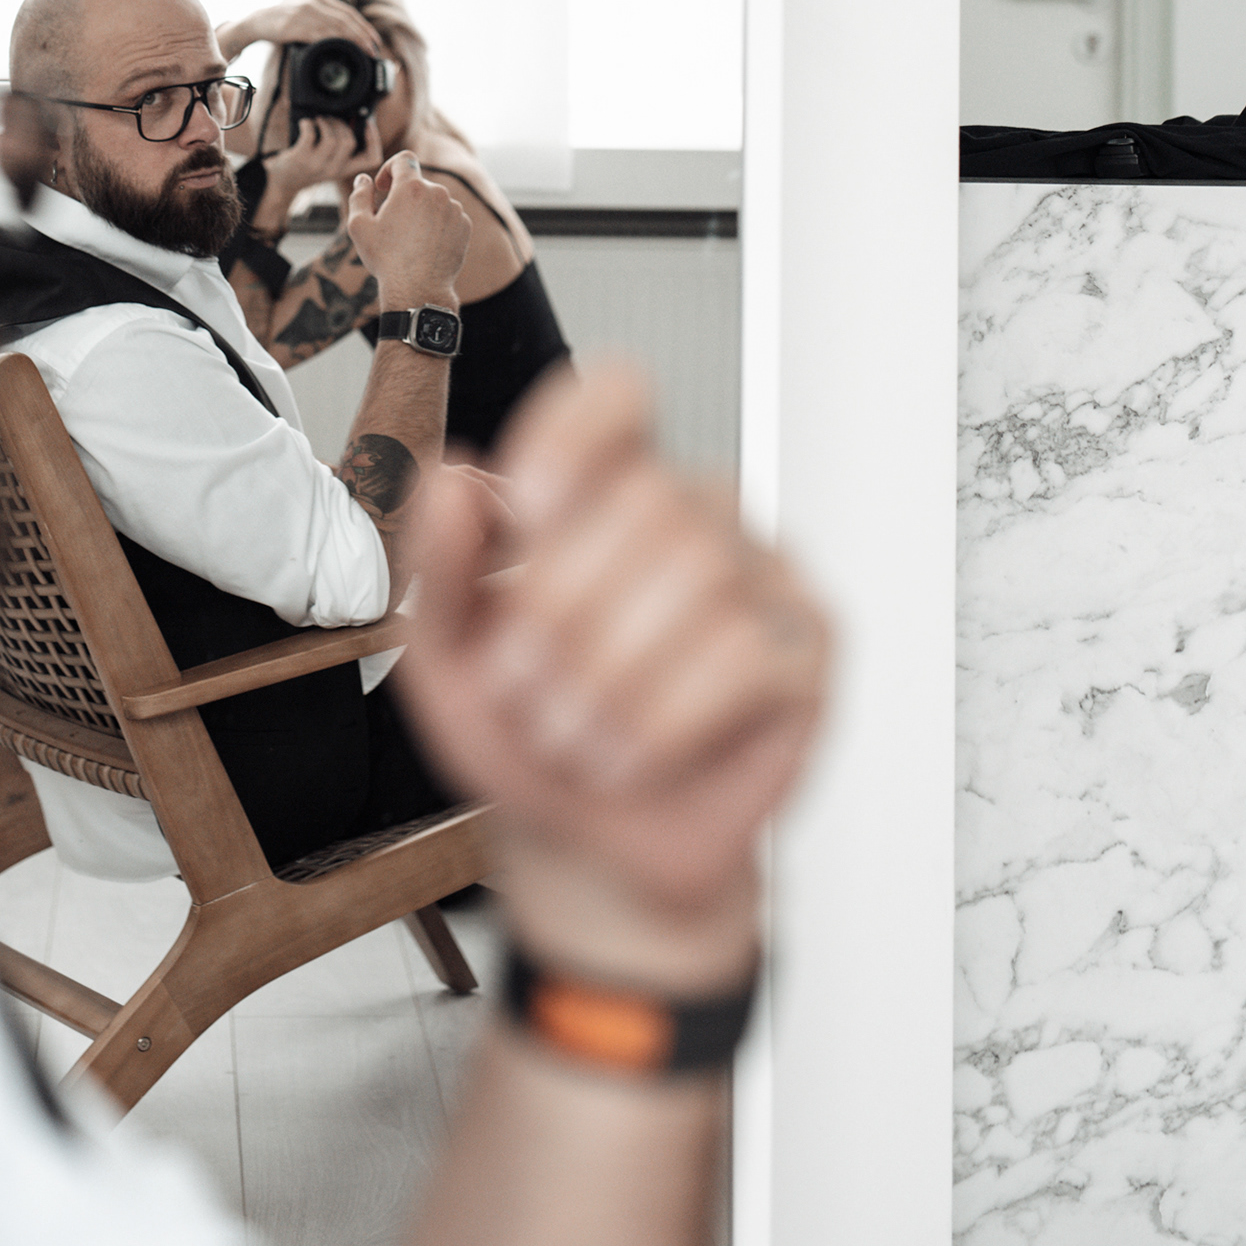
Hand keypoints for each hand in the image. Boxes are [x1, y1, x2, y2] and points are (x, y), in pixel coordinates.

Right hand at [219, 0, 383, 61]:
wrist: (260, 21)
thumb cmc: (287, 20)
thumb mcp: (308, 11)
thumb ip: (326, 17)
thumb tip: (347, 35)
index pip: (349, 12)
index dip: (364, 27)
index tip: (375, 40)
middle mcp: (315, 2)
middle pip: (346, 20)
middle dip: (362, 35)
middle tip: (373, 49)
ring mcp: (305, 13)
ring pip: (335, 27)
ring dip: (352, 40)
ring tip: (362, 51)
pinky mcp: (295, 26)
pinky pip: (318, 35)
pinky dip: (331, 43)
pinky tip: (340, 51)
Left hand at [250, 114, 378, 231]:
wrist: (281, 182)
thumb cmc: (307, 166)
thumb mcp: (329, 162)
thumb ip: (342, 149)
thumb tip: (355, 118)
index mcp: (344, 170)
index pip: (372, 160)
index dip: (374, 140)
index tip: (367, 124)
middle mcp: (333, 171)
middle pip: (349, 141)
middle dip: (342, 124)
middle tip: (331, 120)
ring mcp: (316, 165)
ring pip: (332, 139)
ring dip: (326, 123)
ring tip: (319, 121)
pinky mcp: (301, 158)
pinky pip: (310, 134)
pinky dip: (309, 124)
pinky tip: (305, 124)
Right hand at [348, 152, 470, 310]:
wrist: (419, 289)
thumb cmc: (386, 258)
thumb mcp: (359, 226)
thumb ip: (359, 195)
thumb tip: (364, 179)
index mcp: (411, 187)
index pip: (403, 159)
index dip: (389, 169)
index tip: (383, 188)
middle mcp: (437, 192)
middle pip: (418, 184)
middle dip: (404, 198)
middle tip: (391, 225)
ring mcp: (455, 209)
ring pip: (434, 201)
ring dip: (421, 211)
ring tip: (410, 240)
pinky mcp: (464, 226)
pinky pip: (448, 216)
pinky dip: (437, 225)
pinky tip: (426, 246)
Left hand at [396, 360, 830, 977]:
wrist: (589, 852)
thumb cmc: (528, 732)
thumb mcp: (449, 654)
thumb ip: (439, 562)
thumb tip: (453, 477)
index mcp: (609, 487)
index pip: (621, 393)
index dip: (577, 435)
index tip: (528, 507)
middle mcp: (695, 513)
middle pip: (649, 500)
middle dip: (564, 610)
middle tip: (525, 688)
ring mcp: (763, 577)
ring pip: (700, 576)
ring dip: (609, 678)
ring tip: (571, 736)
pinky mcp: (806, 652)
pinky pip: (745, 656)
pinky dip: (664, 722)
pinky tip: (629, 758)